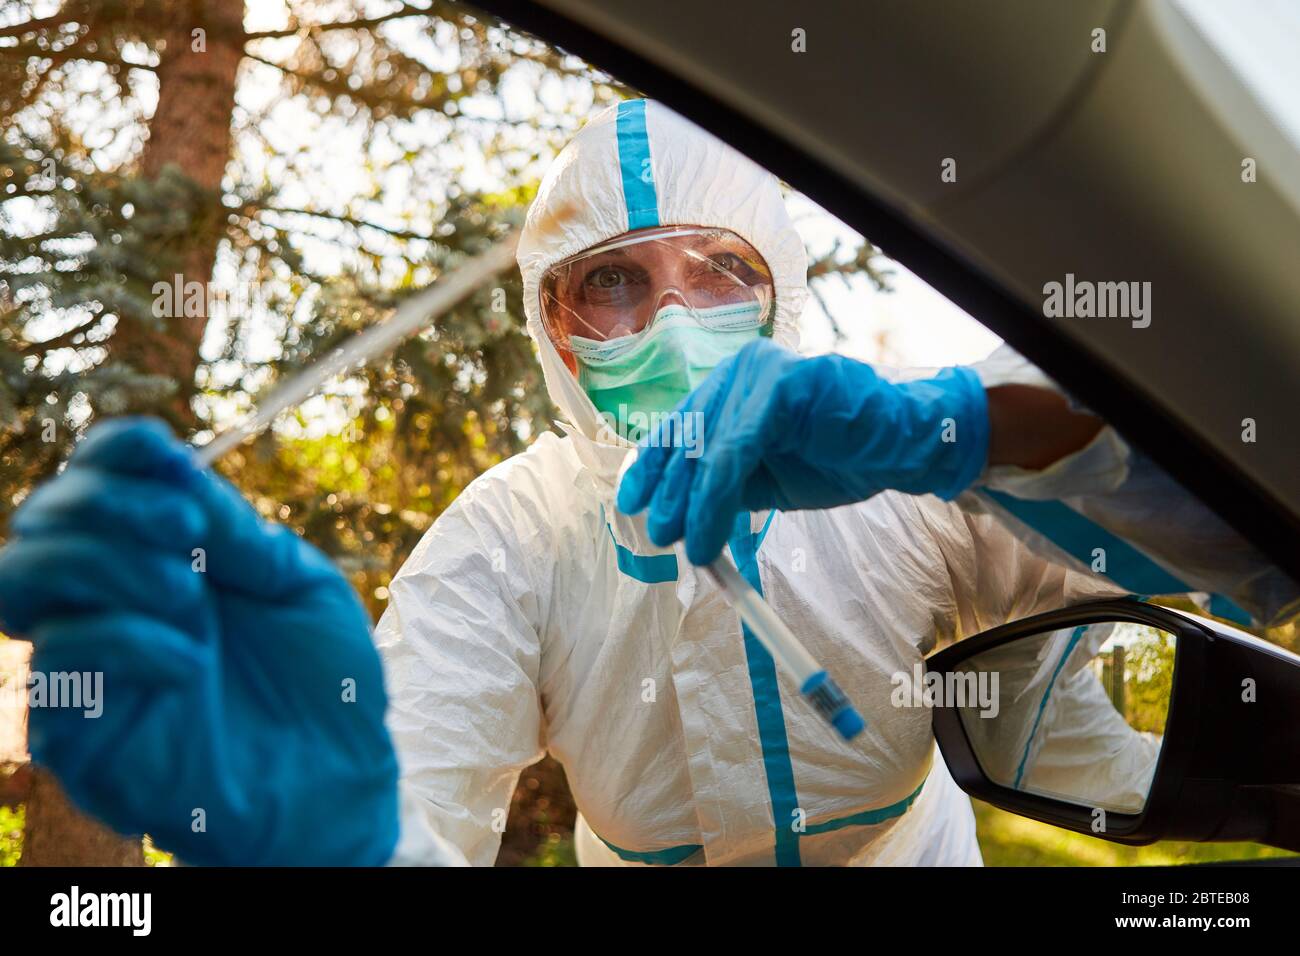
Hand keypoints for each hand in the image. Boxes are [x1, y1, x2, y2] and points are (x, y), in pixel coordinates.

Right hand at [0, 418, 397, 864]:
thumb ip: (240, 536)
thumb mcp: (301, 590)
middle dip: (107, 502)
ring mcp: (93, 665)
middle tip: (187, 527)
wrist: (342, 787)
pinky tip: (190, 659)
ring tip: (187, 589)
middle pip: (46, 518)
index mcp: (168, 557)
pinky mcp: (81, 732)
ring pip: (21, 578)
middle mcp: (115, 602)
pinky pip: (59, 665)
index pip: (101, 483)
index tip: (161, 451)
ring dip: (102, 561)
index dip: (115, 453)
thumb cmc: (327, 687)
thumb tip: (179, 475)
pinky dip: (125, 641)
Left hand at [617, 339, 988, 563]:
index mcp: (734, 383)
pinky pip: (735, 452)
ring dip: (693, 507)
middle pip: (687, 436)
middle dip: (670, 494)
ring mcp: (762, 372)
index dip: (651, 466)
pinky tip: (710, 536)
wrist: (905, 444)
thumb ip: (725, 483)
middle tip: (661, 538)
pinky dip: (717, 500)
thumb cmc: (841, 456)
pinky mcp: (782, 387)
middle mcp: (741, 369)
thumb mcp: (766, 474)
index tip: (631, 504)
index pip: (679, 424)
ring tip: (689, 550)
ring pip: (709, 449)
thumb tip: (677, 517)